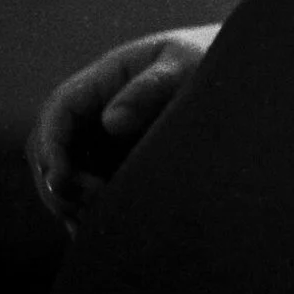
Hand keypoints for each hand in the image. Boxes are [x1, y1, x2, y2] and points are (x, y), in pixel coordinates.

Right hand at [25, 25, 218, 229]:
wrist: (243, 76)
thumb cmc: (212, 60)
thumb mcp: (187, 65)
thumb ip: (152, 88)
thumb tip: (111, 122)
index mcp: (107, 79)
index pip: (59, 110)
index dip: (52, 145)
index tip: (63, 177)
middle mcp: (97, 111)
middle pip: (51, 149)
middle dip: (59, 181)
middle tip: (88, 205)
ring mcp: (104, 140)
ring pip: (66, 177)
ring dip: (71, 204)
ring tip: (97, 224)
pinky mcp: (118, 165)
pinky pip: (89, 194)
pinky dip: (89, 214)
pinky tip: (104, 233)